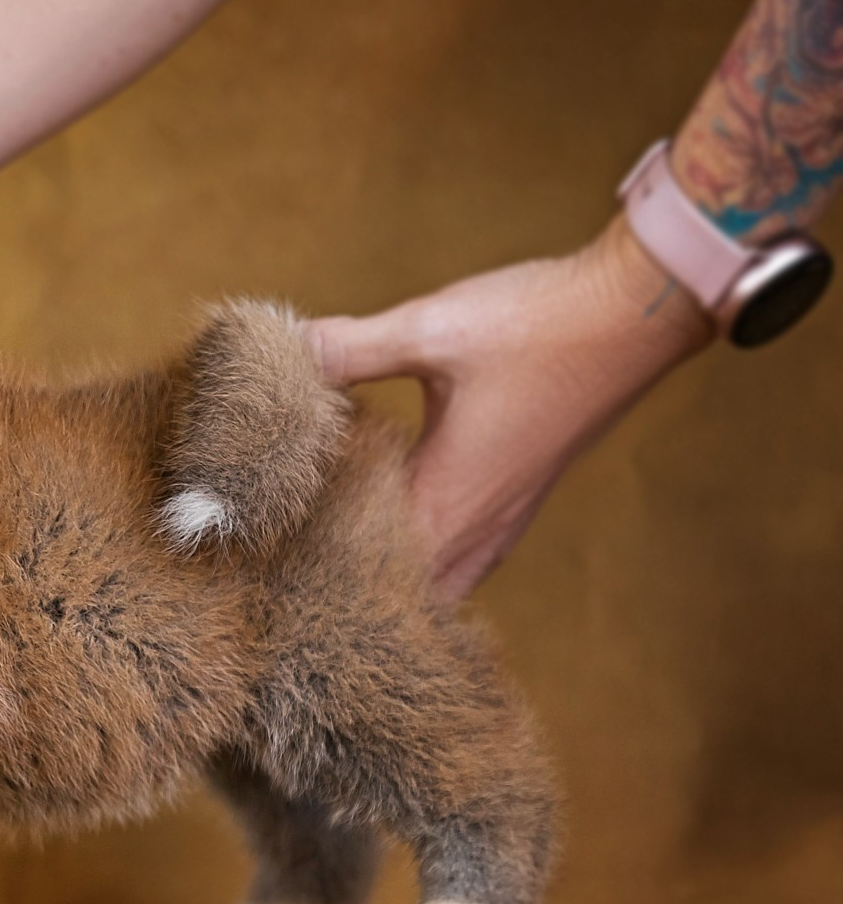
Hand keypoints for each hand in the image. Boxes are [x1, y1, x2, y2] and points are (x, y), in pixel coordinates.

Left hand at [305, 216, 714, 598]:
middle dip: (346, 584)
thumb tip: (281, 351)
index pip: (363, 567)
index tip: (266, 553)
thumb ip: (349, 348)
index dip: (312, 565)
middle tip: (285, 565)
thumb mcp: (430, 330)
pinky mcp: (518, 495)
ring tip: (329, 559)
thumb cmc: (540, 323)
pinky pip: (463, 555)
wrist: (636, 312)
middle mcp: (480, 524)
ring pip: (439, 579)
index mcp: (449, 499)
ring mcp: (505, 515)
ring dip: (389, 577)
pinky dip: (424, 556)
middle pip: (401, 592)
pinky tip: (392, 528)